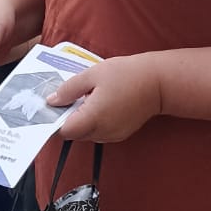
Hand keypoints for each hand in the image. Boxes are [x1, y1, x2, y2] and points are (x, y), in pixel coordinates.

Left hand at [47, 56, 163, 143]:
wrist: (158, 82)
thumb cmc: (126, 74)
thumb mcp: (92, 75)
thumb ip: (69, 89)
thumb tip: (52, 101)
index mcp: (93, 118)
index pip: (64, 131)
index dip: (56, 120)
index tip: (56, 106)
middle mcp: (102, 132)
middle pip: (75, 134)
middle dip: (69, 119)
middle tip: (73, 97)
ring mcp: (113, 135)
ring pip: (87, 134)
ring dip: (83, 121)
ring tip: (90, 98)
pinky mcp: (121, 134)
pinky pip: (100, 133)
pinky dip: (95, 123)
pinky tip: (102, 104)